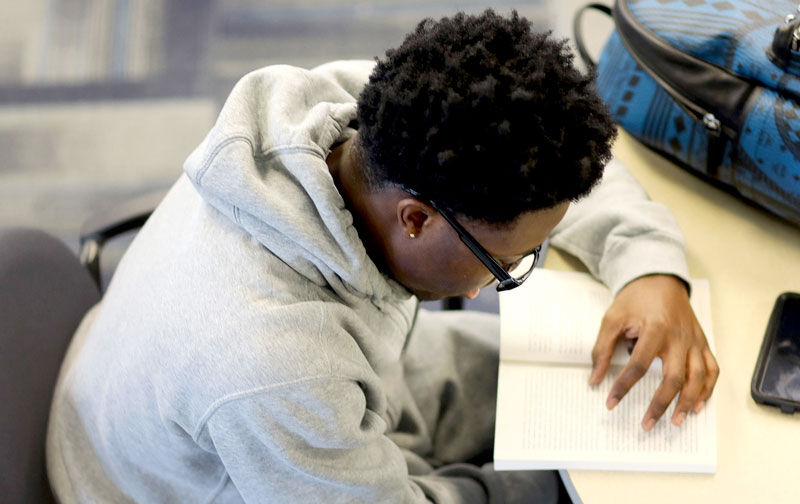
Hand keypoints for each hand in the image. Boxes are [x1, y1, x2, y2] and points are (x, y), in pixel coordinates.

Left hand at [588, 274, 718, 430]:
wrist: (660, 279)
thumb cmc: (636, 299)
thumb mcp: (612, 318)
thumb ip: (602, 348)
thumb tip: (595, 378)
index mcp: (655, 328)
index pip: (638, 365)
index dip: (623, 386)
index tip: (610, 402)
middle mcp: (679, 337)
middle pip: (674, 378)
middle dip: (660, 404)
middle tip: (646, 424)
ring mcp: (694, 341)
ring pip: (698, 378)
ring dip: (688, 402)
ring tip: (675, 422)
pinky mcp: (703, 342)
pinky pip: (712, 369)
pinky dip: (708, 389)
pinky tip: (698, 405)